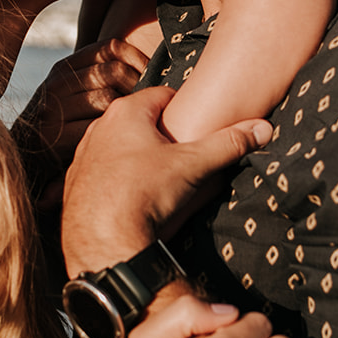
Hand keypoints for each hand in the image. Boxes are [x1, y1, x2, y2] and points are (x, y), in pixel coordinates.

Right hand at [13, 38, 145, 198]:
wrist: (23, 158)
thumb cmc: (61, 124)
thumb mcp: (70, 93)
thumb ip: (97, 78)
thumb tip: (151, 69)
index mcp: (65, 67)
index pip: (110, 47)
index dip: (138, 57)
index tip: (152, 74)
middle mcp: (57, 83)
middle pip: (113, 71)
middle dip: (138, 86)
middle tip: (149, 104)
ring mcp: (55, 109)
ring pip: (108, 98)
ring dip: (128, 111)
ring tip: (136, 122)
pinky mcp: (57, 135)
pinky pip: (98, 126)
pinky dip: (114, 132)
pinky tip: (119, 140)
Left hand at [61, 84, 270, 272]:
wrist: (102, 242)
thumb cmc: (144, 195)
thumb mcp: (194, 166)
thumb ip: (228, 144)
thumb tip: (263, 128)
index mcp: (126, 112)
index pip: (164, 95)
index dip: (185, 110)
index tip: (196, 129)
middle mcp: (99, 128)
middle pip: (141, 122)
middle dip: (162, 136)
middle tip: (182, 158)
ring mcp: (83, 155)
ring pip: (120, 147)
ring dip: (138, 157)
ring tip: (159, 180)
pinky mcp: (74, 183)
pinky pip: (103, 172)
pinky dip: (118, 180)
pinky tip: (134, 198)